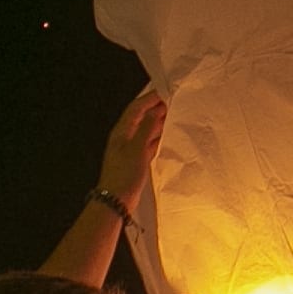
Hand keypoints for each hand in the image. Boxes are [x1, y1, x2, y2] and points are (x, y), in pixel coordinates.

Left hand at [95, 89, 165, 206]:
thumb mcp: (137, 149)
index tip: (167, 92)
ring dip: (160, 123)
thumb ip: (147, 128)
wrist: (116, 201)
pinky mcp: (136, 160)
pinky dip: (160, 138)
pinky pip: (150, 143)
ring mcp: (131, 149)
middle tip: (176, 103)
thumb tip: (155, 110)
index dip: (150, 98)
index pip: (136, 108)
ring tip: (176, 117)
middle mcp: (125, 137)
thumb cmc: (124, 174)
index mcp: (122, 131)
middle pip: (142, 117)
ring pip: (147, 130)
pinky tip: (170, 137)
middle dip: (157, 109)